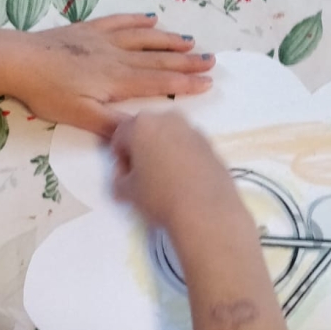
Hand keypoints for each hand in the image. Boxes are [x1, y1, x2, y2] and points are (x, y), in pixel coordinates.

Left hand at [6, 15, 214, 132]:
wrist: (17, 60)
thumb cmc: (47, 92)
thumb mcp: (79, 117)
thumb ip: (113, 126)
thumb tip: (143, 133)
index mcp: (117, 80)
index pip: (159, 83)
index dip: (185, 84)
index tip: (208, 83)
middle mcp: (116, 57)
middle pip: (158, 59)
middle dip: (186, 61)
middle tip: (212, 60)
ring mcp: (102, 40)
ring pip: (143, 38)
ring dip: (168, 40)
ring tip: (189, 41)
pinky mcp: (86, 30)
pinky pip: (119, 22)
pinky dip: (137, 20)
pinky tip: (150, 17)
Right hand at [111, 111, 244, 238]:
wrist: (207, 210)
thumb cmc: (160, 196)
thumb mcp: (127, 192)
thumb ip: (120, 179)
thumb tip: (125, 177)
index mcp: (142, 124)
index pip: (120, 135)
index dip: (119, 157)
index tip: (124, 176)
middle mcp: (168, 119)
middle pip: (147, 131)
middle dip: (142, 150)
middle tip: (142, 176)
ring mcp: (193, 130)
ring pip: (170, 137)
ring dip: (164, 152)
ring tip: (165, 180)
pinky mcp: (212, 145)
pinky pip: (189, 148)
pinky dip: (184, 159)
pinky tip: (185, 182)